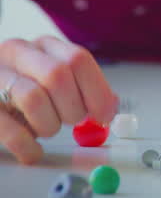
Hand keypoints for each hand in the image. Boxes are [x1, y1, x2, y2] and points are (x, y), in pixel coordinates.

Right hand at [0, 36, 117, 164]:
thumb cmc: (22, 92)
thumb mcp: (53, 82)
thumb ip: (83, 90)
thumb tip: (112, 106)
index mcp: (44, 46)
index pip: (78, 59)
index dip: (97, 91)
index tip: (104, 115)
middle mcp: (18, 54)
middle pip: (58, 75)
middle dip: (73, 107)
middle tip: (72, 122)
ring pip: (33, 98)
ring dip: (49, 124)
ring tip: (46, 129)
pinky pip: (11, 130)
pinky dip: (28, 146)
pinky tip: (32, 151)